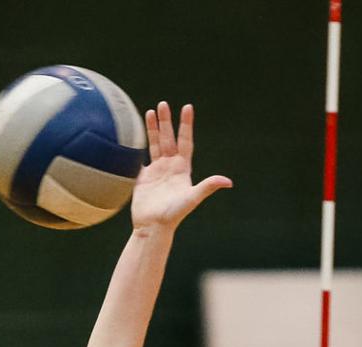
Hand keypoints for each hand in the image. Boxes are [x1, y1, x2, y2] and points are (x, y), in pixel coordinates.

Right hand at [131, 102, 230, 232]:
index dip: (186, 125)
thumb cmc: (173, 214)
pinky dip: (137, 146)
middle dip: (166, 122)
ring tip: (151, 111)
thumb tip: (227, 182)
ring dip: (153, 129)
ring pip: (155, 144)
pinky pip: (140, 157)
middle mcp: (170, 167)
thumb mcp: (192, 199)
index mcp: (182, 168)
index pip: (185, 141)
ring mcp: (156, 171)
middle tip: (163, 104)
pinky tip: (134, 134)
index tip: (187, 107)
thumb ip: (208, 187)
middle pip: (169, 139)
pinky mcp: (143, 177)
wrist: (153, 227)